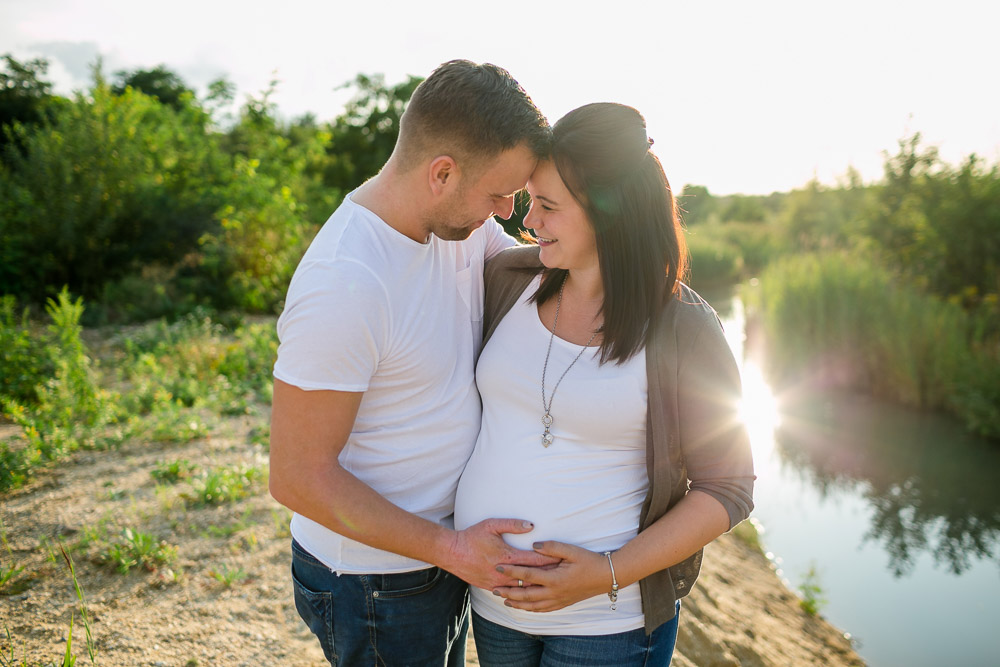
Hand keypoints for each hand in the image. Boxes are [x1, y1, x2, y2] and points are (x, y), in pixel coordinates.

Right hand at [441, 519, 559, 589]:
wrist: (451, 553)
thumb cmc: (472, 536)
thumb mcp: (491, 525)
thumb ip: (512, 524)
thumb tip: (531, 525)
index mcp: (507, 556)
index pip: (535, 560)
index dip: (550, 560)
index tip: (563, 560)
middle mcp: (504, 573)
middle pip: (532, 577)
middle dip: (548, 575)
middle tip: (563, 574)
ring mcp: (497, 583)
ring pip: (522, 589)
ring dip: (535, 587)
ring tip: (550, 585)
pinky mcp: (490, 588)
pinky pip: (509, 593)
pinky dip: (521, 593)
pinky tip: (530, 593)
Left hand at [492, 541, 611, 611]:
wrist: (605, 576)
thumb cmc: (588, 560)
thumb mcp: (571, 550)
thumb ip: (551, 547)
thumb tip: (533, 545)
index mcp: (554, 578)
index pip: (527, 575)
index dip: (511, 571)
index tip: (498, 566)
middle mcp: (554, 592)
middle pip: (525, 595)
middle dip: (508, 592)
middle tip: (494, 589)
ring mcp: (558, 600)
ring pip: (532, 606)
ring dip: (517, 603)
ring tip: (504, 600)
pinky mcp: (563, 604)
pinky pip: (543, 610)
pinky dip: (530, 609)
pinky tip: (524, 607)